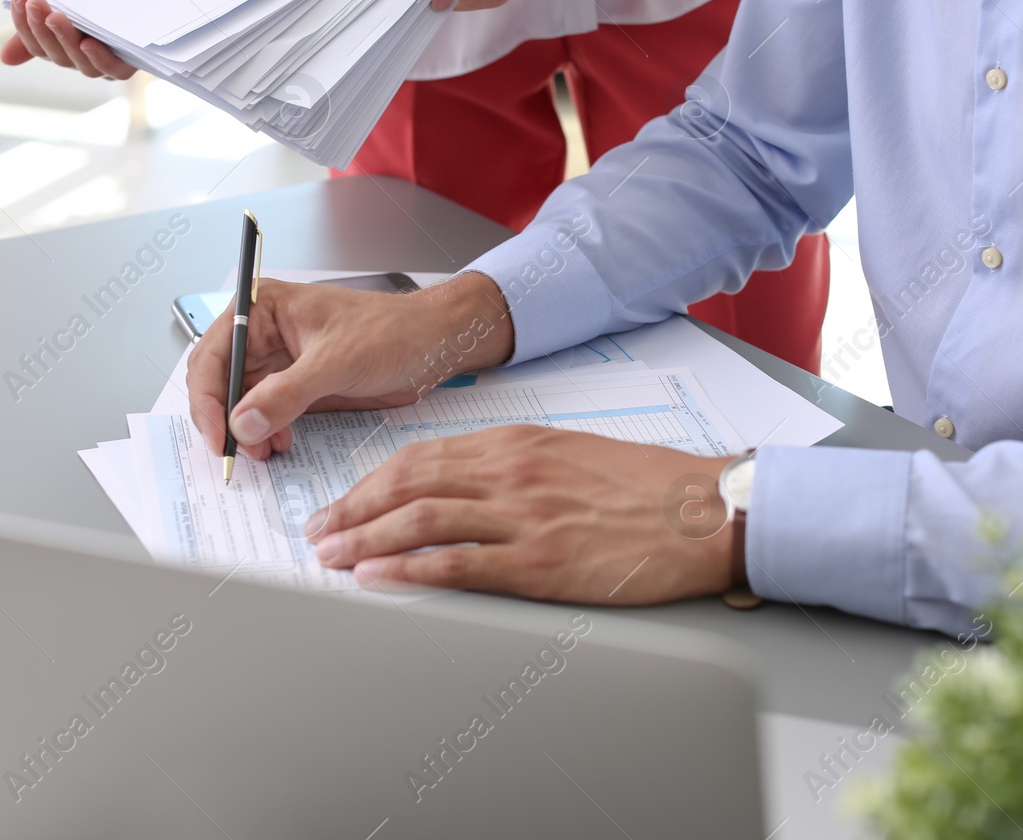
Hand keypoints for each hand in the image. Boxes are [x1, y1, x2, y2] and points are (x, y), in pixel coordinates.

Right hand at [0, 0, 137, 79]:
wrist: (146, 7)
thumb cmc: (96, 11)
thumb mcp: (63, 11)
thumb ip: (35, 30)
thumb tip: (4, 58)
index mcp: (59, 49)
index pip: (34, 42)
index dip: (23, 22)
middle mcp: (79, 61)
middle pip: (54, 52)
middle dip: (41, 26)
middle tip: (35, 2)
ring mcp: (102, 66)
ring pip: (79, 60)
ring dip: (64, 38)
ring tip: (55, 16)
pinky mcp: (127, 67)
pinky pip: (112, 69)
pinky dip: (99, 58)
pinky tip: (88, 43)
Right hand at [185, 273, 514, 460]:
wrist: (433, 345)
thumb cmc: (393, 331)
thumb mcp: (337, 361)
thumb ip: (287, 393)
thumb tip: (244, 423)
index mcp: (263, 308)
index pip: (212, 354)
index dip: (207, 399)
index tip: (219, 436)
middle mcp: (263, 333)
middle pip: (220, 383)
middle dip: (227, 420)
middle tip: (240, 454)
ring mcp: (278, 361)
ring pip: (240, 404)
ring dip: (247, 432)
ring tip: (268, 451)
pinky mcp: (296, 385)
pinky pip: (266, 414)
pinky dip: (266, 434)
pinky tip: (281, 445)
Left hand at [306, 427, 736, 604]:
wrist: (704, 513)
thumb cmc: (647, 486)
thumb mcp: (571, 454)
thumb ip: (515, 466)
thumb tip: (461, 486)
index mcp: (517, 442)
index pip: (421, 457)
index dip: (371, 481)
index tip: (344, 500)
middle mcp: (510, 472)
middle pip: (407, 486)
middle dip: (352, 510)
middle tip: (319, 532)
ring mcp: (522, 517)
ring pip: (419, 522)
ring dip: (365, 540)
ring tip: (332, 558)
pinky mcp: (538, 563)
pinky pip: (455, 564)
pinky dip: (406, 571)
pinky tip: (376, 579)